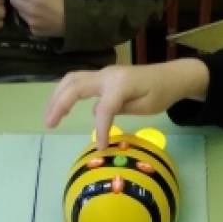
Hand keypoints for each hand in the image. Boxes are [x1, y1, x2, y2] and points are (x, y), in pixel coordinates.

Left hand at [9, 0, 65, 37]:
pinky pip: (27, 21)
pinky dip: (31, 18)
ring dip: (24, 7)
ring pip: (18, 11)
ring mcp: (31, 23)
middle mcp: (30, 11)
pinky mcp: (34, 31)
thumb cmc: (69, 2)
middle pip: (14, 0)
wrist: (78, 23)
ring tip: (35, 7)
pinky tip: (41, 17)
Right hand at [45, 58, 209, 147]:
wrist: (172, 76)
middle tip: (49, 124)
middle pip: (75, 85)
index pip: (104, 108)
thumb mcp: (146, 107)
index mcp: (121, 84)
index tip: (100, 147)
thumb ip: (120, 109)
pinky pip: (78, 81)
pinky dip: (65, 92)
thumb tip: (96, 114)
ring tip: (49, 116)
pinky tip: (61, 107)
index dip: (100, 128)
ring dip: (57, 96)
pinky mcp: (103, 77)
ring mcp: (104, 74)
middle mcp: (108, 75)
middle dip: (59, 104)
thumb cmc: (162, 92)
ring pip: (72, 79)